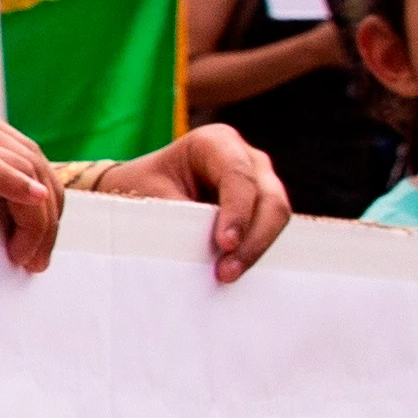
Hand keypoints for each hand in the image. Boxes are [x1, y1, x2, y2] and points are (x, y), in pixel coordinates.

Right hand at [0, 89, 65, 268]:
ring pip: (16, 162)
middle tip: (39, 260)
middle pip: (29, 156)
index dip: (45, 199)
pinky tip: (34, 206)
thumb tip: (8, 216)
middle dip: (47, 213)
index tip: (39, 244)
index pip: (23, 151)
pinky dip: (14, 185)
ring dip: (35, 216)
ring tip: (27, 257)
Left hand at [86, 123, 294, 280]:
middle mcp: (247, 158)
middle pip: (269, 198)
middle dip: (253, 238)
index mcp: (216, 142)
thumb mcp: (153, 195)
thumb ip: (181, 216)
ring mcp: (260, 182)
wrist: (141, 190)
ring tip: (225, 275)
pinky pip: (269, 230)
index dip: (237, 212)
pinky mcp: (261, 208)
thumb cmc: (144, 186)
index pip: (238, 176)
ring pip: (276, 217)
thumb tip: (204, 248)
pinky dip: (254, 251)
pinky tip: (234, 270)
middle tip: (226, 272)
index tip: (225, 244)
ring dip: (255, 249)